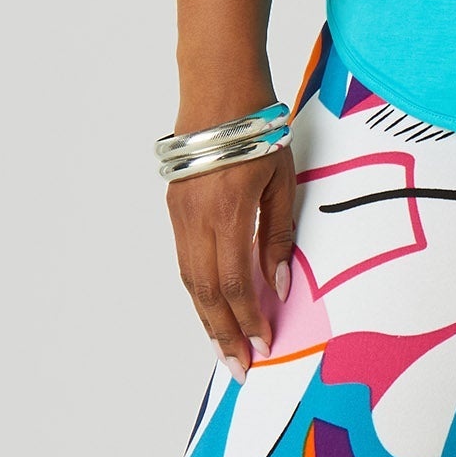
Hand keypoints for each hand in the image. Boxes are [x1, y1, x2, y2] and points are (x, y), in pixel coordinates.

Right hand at [167, 145, 297, 378]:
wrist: (217, 88)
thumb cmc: (259, 129)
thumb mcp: (281, 180)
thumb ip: (279, 235)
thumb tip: (280, 285)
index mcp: (229, 209)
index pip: (236, 280)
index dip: (249, 318)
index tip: (263, 345)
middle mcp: (197, 216)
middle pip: (207, 290)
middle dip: (224, 333)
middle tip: (239, 367)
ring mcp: (180, 213)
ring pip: (190, 280)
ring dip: (207, 319)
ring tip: (224, 349)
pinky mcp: (174, 208)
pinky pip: (185, 260)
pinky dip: (199, 291)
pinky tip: (212, 310)